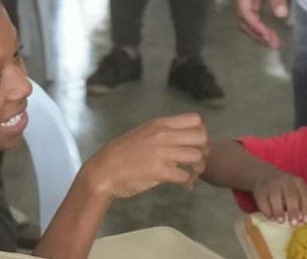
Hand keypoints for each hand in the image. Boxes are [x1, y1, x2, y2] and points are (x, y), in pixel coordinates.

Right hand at [82, 114, 208, 198]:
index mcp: (159, 123)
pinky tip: (183, 186)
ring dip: (198, 168)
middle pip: (201, 138)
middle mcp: (163, 135)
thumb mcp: (143, 133)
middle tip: (196, 161)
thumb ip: (163, 132)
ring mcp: (161, 153)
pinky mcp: (159, 172)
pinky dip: (188, 183)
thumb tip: (185, 137)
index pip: (195, 120)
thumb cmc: (122, 153)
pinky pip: (185, 177)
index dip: (201, 132)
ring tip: (191, 174)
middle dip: (203, 151)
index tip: (195, 144)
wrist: (103, 170)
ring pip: (196, 157)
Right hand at [233, 0, 289, 48]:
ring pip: (247, 19)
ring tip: (272, 41)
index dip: (256, 27)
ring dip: (257, 31)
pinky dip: (259, 24)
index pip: (246, 14)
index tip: (268, 37)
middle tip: (273, 44)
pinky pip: (252, 14)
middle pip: (243, 21)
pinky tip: (269, 30)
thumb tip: (281, 14)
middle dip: (257, 34)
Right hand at [250, 170, 306, 224]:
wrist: (264, 175)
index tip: (306, 221)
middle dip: (293, 211)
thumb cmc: (286, 188)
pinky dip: (267, 211)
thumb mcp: (298, 193)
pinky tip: (271, 217)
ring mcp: (271, 185)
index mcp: (298, 182)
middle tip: (294, 224)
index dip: (306, 207)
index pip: (305, 194)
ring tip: (281, 221)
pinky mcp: (260, 190)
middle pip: (291, 195)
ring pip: (275, 197)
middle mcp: (285, 181)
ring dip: (278, 211)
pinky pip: (263, 201)